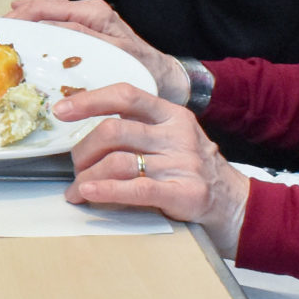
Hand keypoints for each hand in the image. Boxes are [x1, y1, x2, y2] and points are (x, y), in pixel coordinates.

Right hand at [7, 0, 187, 103]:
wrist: (163, 77)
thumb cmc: (142, 69)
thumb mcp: (114, 58)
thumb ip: (86, 44)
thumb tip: (54, 37)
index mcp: (95, 15)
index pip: (50, 10)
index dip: (25, 15)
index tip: (6, 25)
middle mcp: (89, 12)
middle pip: (45, 7)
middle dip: (20, 15)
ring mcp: (86, 19)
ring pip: (48, 11)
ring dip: (26, 18)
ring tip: (5, 27)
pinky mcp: (85, 29)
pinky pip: (55, 20)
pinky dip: (36, 22)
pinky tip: (24, 29)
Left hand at [61, 86, 249, 258]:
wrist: (237, 204)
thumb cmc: (193, 169)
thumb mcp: (173, 137)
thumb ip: (138, 128)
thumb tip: (84, 132)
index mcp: (170, 114)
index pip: (125, 94)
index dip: (88, 100)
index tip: (61, 111)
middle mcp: (177, 134)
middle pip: (114, 130)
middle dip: (83, 151)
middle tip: (74, 168)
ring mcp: (182, 163)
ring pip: (118, 161)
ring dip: (88, 177)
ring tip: (77, 190)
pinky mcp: (185, 193)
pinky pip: (137, 188)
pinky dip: (106, 191)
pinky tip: (89, 194)